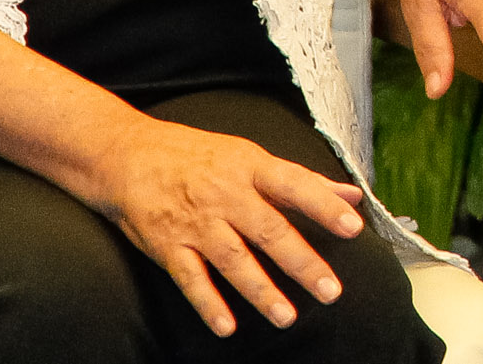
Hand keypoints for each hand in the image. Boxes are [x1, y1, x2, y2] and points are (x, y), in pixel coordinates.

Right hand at [84, 113, 368, 337]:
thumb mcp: (251, 157)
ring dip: (262, 291)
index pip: (296, 185)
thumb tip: (353, 195)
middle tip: (331, 291)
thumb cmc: (198, 156)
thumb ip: (303, 181)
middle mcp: (227, 196)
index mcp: (251, 168)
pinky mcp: (168, 247)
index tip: (354, 227)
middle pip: (270, 232)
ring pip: (234, 261)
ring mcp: (197, 224)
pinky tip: (226, 327)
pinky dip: (208, 304)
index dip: (324, 206)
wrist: (128, 155)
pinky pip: (191, 279)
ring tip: (287, 317)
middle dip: (302, 263)